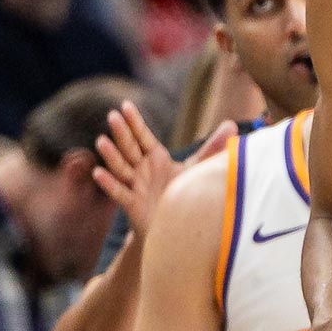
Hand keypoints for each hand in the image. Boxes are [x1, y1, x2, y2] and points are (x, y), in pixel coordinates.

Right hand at [92, 104, 235, 238]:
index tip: (125, 105)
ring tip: (101, 140)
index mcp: (156, 157)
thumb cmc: (182, 192)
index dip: (135, 122)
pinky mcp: (133, 204)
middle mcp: (143, 169)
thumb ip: (213, 147)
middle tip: (112, 115)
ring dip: (110, 155)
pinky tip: (98, 173)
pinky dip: (109, 183)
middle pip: (130, 148)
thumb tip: (233, 124)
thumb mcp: (198, 168)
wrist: (174, 225)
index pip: (144, 136)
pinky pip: (119, 193)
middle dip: (121, 132)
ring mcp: (136, 186)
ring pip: (121, 168)